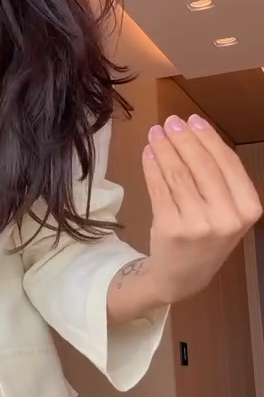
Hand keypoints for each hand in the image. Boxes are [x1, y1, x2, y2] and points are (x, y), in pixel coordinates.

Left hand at [142, 113, 261, 304]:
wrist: (184, 276)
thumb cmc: (207, 237)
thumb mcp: (226, 211)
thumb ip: (219, 178)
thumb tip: (194, 131)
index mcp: (248, 208)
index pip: (228, 163)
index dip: (208, 138)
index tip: (192, 120)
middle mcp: (228, 217)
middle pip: (202, 166)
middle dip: (183, 139)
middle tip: (169, 122)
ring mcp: (199, 225)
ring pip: (178, 175)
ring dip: (164, 149)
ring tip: (154, 134)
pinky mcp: (172, 229)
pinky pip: (159, 189)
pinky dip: (152, 167)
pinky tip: (148, 154)